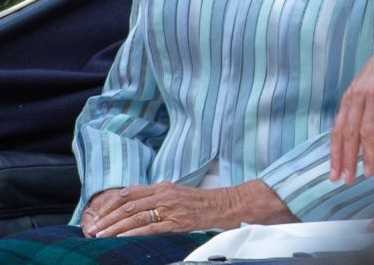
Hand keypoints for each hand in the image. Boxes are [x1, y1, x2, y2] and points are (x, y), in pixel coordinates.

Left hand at [81, 180, 295, 237]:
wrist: (227, 205)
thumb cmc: (203, 202)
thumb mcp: (178, 194)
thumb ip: (159, 196)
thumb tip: (137, 201)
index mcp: (163, 186)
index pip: (128, 192)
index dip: (109, 204)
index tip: (96, 215)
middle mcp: (164, 193)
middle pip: (127, 203)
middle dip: (106, 217)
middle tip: (91, 229)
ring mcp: (170, 207)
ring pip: (135, 216)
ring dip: (114, 228)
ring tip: (99, 236)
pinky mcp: (177, 221)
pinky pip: (150, 229)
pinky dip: (132, 235)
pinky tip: (120, 241)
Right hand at [330, 45, 373, 183]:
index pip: (368, 130)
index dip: (368, 153)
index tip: (369, 173)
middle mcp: (359, 95)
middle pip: (350, 131)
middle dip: (348, 158)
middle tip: (347, 181)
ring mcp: (350, 95)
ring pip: (339, 128)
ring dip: (336, 153)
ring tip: (335, 175)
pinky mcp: (346, 98)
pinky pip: (338, 122)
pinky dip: (335, 141)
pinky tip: (335, 157)